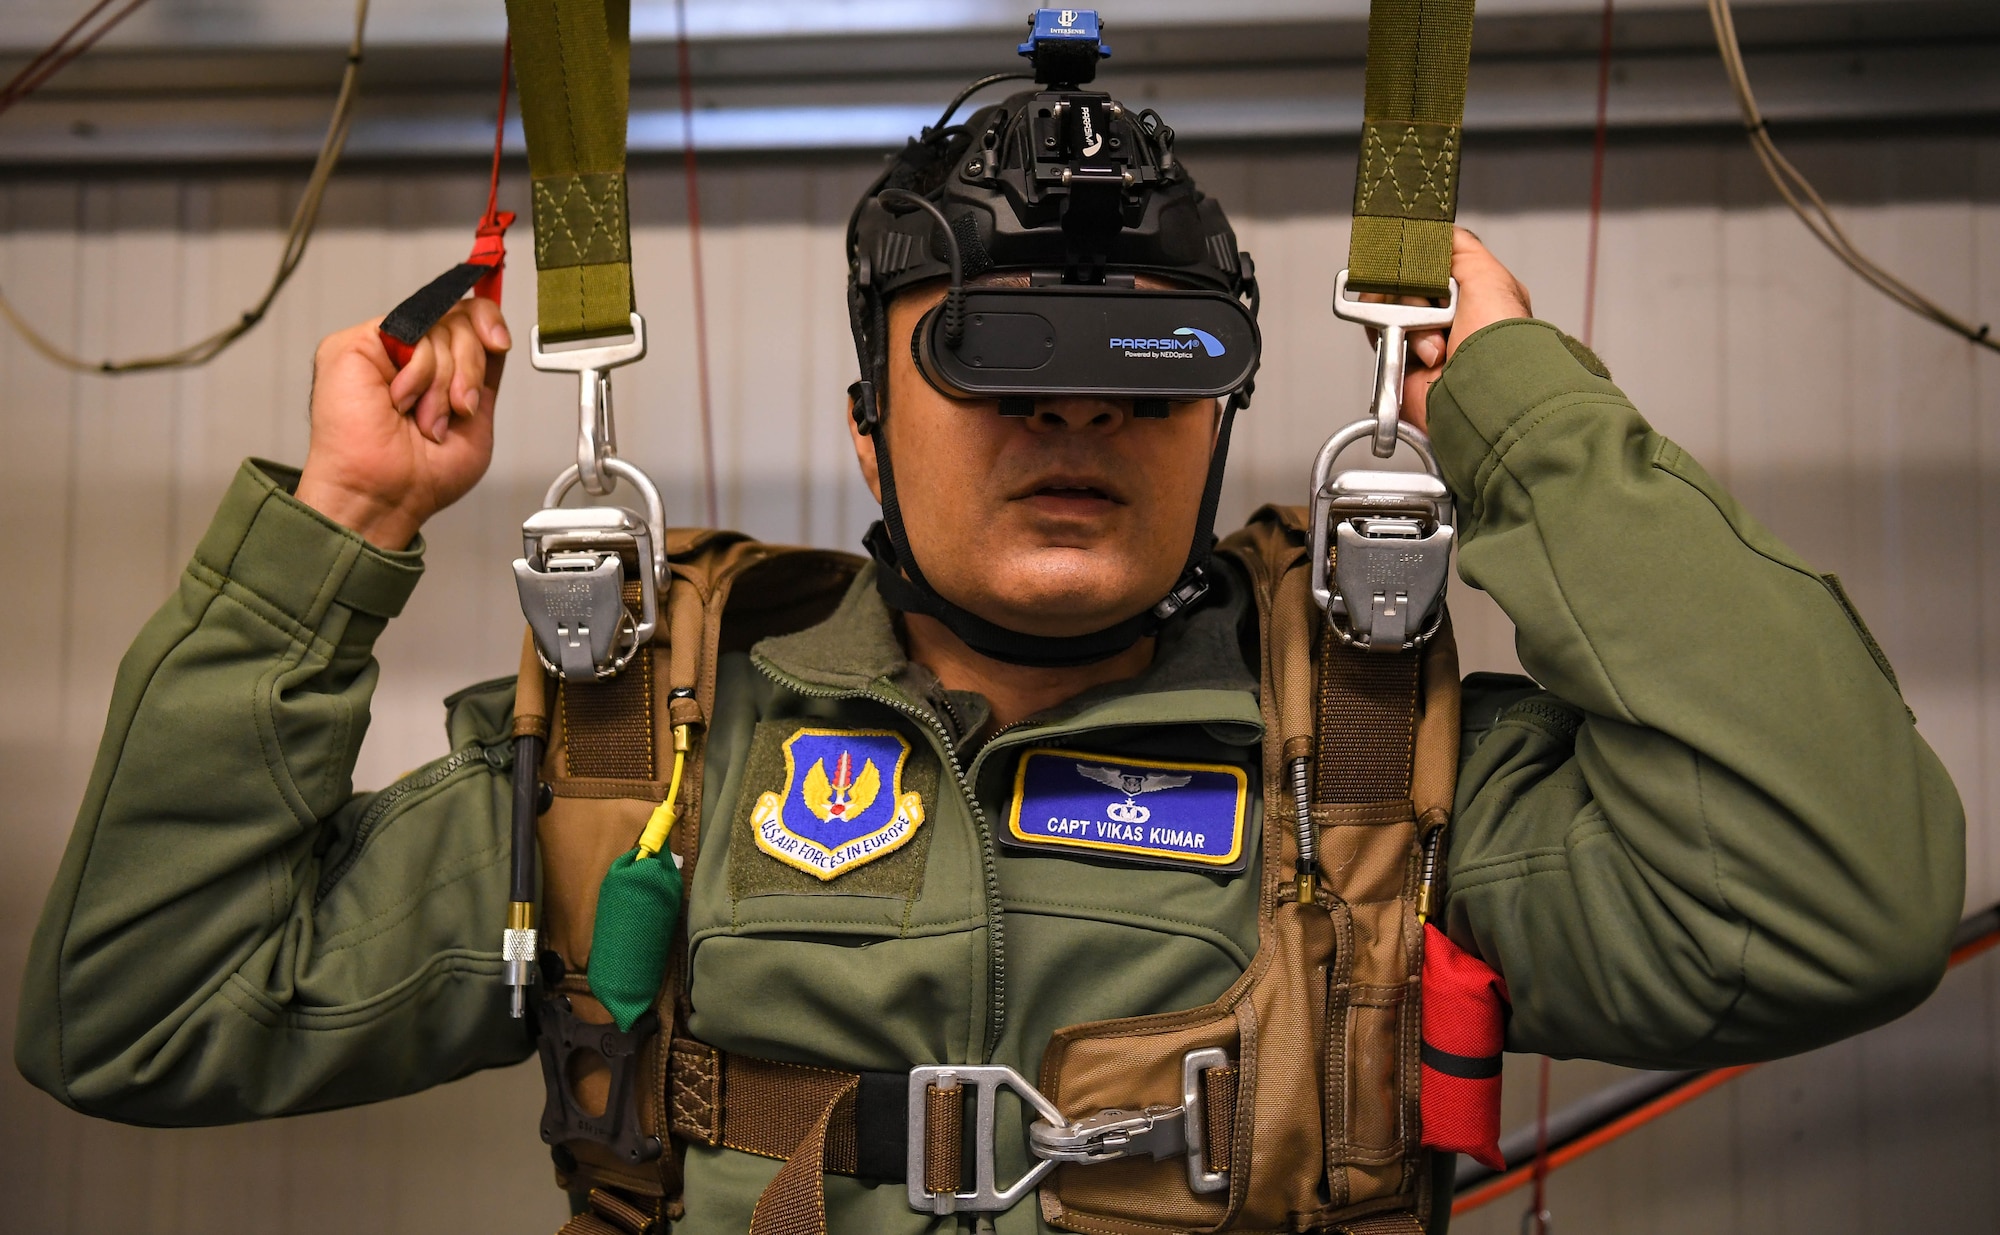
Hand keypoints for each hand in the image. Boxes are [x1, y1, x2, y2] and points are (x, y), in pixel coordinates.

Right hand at [295, 299, 510, 549]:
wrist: (388, 495)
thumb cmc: (423, 475)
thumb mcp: (477, 419)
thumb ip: (485, 373)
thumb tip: (495, 333)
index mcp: (434, 368)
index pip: (465, 318)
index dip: (488, 320)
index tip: (499, 342)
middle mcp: (408, 353)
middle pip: (458, 320)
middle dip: (471, 369)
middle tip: (459, 409)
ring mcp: (382, 348)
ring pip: (438, 326)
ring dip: (444, 382)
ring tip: (427, 418)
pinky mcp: (356, 344)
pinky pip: (410, 334)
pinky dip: (420, 374)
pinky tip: (401, 403)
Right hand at [1365, 227, 1532, 431]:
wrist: (1481, 390)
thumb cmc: (1498, 341)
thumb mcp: (1488, 275)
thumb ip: (1460, 246)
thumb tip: (1435, 227)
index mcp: (1475, 294)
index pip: (1434, 261)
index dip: (1421, 258)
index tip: (1413, 254)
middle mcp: (1450, 316)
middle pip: (1407, 278)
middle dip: (1413, 288)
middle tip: (1432, 302)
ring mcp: (1424, 337)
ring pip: (1388, 302)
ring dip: (1406, 314)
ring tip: (1434, 338)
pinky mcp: (1401, 358)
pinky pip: (1375, 329)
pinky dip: (1388, 333)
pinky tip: (1416, 346)